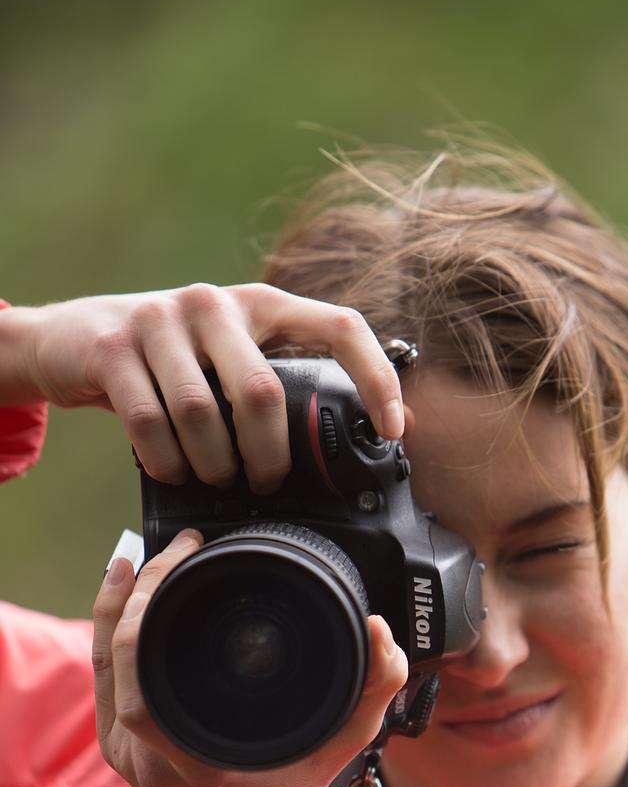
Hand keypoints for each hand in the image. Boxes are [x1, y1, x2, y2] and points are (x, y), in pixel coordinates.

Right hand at [1, 282, 404, 490]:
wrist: (72, 340)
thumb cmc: (173, 363)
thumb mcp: (235, 361)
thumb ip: (294, 384)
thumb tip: (396, 424)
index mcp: (262, 304)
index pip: (340, 326)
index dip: (375, 378)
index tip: (391, 431)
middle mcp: (215, 303)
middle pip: (261, 394)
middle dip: (268, 457)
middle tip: (265, 483)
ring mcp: (160, 320)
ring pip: (203, 415)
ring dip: (213, 466)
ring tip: (214, 479)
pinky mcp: (114, 347)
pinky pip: (151, 423)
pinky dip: (167, 463)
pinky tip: (172, 471)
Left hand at [93, 528, 408, 786]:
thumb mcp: (342, 745)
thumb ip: (374, 690)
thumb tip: (381, 632)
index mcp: (194, 761)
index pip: (141, 686)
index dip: (145, 611)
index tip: (185, 559)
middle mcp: (149, 758)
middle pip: (115, 663)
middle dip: (137, 593)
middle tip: (177, 549)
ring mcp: (125, 750)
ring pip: (101, 664)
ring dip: (117, 604)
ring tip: (142, 558)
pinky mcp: (116, 740)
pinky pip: (102, 675)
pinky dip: (109, 626)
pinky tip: (122, 588)